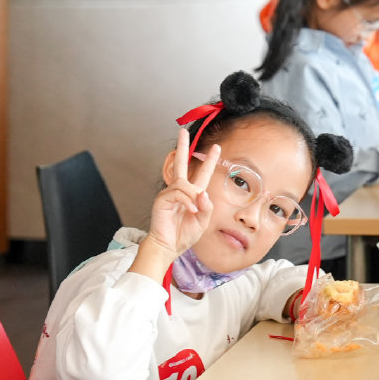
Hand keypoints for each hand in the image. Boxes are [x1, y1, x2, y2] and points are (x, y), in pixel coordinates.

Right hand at [146, 130, 219, 260]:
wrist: (169, 246)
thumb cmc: (185, 235)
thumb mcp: (203, 221)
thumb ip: (207, 207)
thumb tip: (202, 192)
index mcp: (192, 195)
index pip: (201, 173)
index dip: (209, 160)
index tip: (216, 147)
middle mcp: (180, 191)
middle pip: (181, 163)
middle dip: (183, 147)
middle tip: (182, 132)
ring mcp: (170, 194)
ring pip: (184, 183)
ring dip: (192, 196)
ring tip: (194, 211)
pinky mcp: (162, 199)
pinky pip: (178, 193)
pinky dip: (187, 202)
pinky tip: (190, 211)